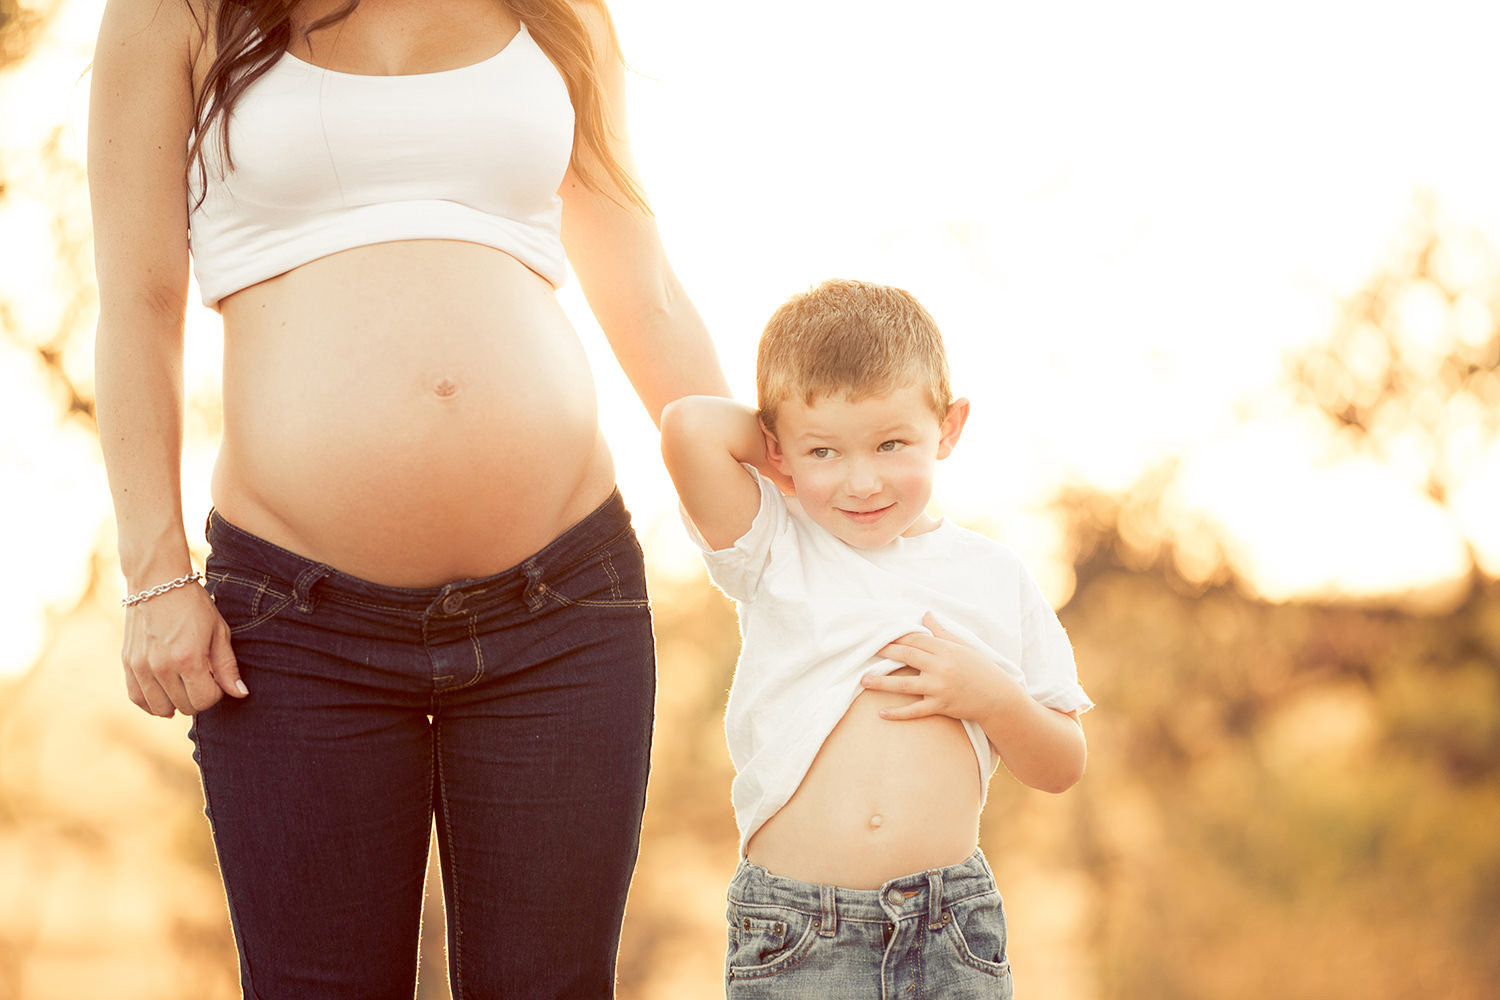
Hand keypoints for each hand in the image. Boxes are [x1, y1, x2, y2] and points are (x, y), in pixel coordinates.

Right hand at [121, 582, 245, 717]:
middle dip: (199, 697)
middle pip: (184, 706)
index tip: (217, 679)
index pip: (204, 701)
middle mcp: (161, 667)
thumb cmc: (194, 605)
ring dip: (176, 703)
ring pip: (160, 708)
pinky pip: (137, 698)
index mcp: (188, 658)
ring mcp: (141, 666)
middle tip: (203, 678)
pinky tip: (165, 696)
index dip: (216, 694)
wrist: (157, 582)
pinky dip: (152, 703)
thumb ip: (228, 666)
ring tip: (185, 686)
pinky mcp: (128, 663)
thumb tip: (240, 693)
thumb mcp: (219, 632)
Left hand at [863, 613, 1022, 722]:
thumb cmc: (981, 669)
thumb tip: (925, 615)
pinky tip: (882, 713)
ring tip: (864, 680)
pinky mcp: (941, 706)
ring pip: (905, 684)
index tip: (880, 635)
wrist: (998, 698)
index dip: (897, 637)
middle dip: (885, 652)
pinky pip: (915, 710)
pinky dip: (898, 713)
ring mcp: (940, 687)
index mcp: (946, 650)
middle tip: (865, 650)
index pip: (916, 640)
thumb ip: (941, 632)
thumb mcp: (963, 647)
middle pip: (907, 657)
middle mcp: (941, 667)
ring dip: (882, 682)